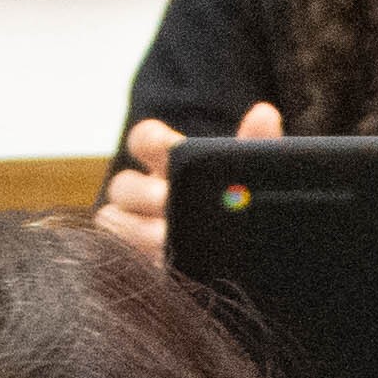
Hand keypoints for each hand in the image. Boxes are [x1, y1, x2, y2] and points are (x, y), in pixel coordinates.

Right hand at [100, 101, 274, 259]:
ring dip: (135, 228)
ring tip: (163, 240)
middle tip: (167, 201)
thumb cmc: (246, 209)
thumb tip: (264, 113)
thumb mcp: (254, 180)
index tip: (173, 148)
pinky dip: (135, 257)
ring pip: (113, 220)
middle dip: (141, 192)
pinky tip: (162, 264)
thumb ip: (256, 148)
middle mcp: (147, 195)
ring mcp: (139, 229)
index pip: (144, 140)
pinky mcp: (140, 263)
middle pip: (123, 184)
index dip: (151, 140)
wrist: (254, 262)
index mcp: (170, 165)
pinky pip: (119, 257)